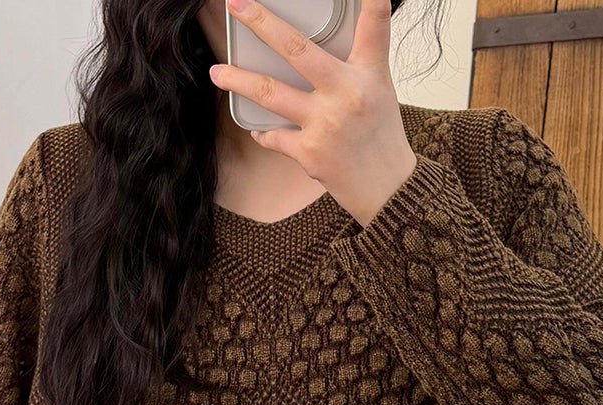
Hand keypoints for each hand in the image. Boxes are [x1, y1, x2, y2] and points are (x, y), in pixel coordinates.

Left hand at [208, 0, 417, 226]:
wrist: (386, 187)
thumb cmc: (379, 135)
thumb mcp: (379, 88)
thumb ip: (357, 59)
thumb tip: (330, 35)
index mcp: (367, 74)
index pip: (373, 26)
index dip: (370, 2)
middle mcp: (346, 94)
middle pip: (297, 50)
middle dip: (262, 24)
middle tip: (236, 6)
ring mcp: (324, 123)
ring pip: (270, 93)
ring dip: (238, 81)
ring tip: (217, 72)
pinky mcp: (309, 153)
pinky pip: (274, 137)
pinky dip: (264, 133)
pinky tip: (258, 130)